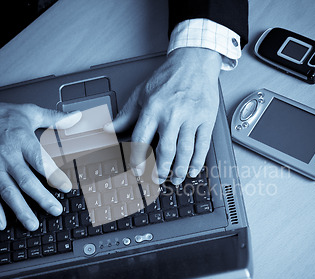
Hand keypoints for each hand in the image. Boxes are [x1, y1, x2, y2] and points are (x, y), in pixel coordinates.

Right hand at [0, 97, 81, 230]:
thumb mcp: (28, 111)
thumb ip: (54, 117)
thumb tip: (76, 117)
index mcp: (21, 141)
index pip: (40, 161)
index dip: (53, 175)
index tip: (66, 187)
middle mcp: (7, 157)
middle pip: (26, 181)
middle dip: (42, 198)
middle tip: (56, 210)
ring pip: (8, 192)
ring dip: (21, 210)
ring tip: (33, 224)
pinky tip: (2, 223)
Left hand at [105, 47, 221, 184]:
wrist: (194, 62)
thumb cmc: (168, 78)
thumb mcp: (142, 93)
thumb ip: (126, 114)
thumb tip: (108, 128)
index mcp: (153, 108)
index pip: (142, 139)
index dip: (138, 159)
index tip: (137, 171)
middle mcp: (172, 113)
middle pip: (166, 150)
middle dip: (161, 170)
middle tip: (157, 179)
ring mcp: (191, 117)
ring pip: (185, 151)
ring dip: (180, 169)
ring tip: (176, 178)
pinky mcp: (206, 118)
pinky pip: (202, 145)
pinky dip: (198, 161)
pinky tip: (193, 169)